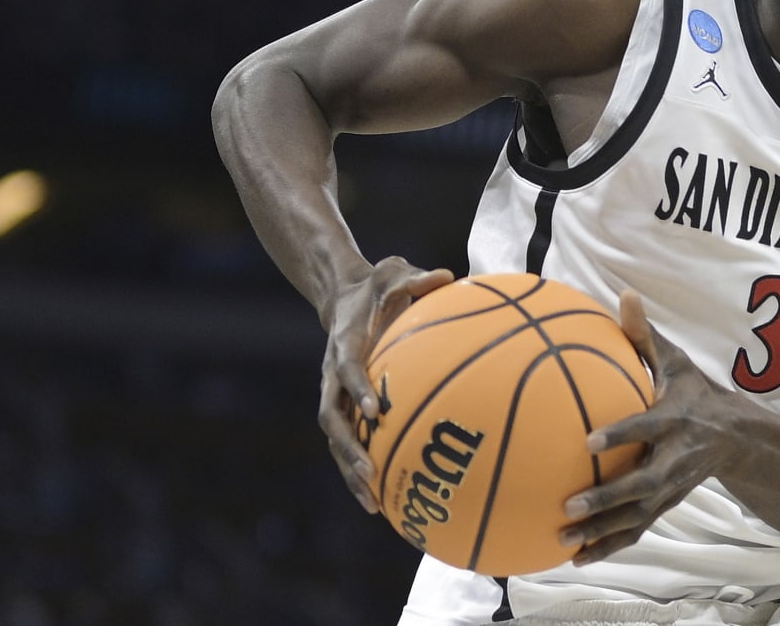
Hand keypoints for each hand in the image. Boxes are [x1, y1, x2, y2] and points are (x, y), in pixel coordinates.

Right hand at [317, 257, 455, 512]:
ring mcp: (334, 394)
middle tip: (370, 473)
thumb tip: (447, 275)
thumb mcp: (392, 273)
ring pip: (336, 439)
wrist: (342, 296)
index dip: (357, 389)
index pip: (346, 368)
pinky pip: (348, 442)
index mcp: (344, 343)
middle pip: (331, 418)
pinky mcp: (342, 406)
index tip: (374, 410)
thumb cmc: (376, 286)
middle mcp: (332, 374)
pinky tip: (383, 500)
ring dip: (350, 471)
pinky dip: (359, 469)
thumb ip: (415, 278)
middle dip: (348, 449)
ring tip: (373, 505)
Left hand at [557, 289, 746, 564]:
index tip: (588, 440)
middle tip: (570, 504)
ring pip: (636, 515)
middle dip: (607, 497)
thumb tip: (624, 294)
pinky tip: (576, 557)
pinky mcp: (665, 505)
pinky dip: (608, 546)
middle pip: (641, 484)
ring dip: (601, 531)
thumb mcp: (676, 361)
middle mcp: (675, 458)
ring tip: (563, 538)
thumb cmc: (693, 392)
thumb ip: (644, 335)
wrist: (737, 437)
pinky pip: (635, 530)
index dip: (621, 434)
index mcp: (675, 420)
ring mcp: (671, 487)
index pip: (646, 428)